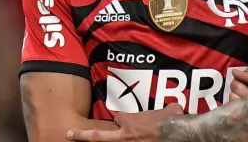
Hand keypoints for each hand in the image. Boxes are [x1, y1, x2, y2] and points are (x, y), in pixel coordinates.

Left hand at [66, 104, 183, 141]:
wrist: (177, 133)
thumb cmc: (174, 120)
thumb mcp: (170, 109)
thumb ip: (165, 109)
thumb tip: (173, 108)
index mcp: (130, 121)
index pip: (119, 118)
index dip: (122, 120)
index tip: (125, 121)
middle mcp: (125, 135)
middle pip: (99, 136)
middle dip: (82, 136)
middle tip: (69, 134)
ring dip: (102, 141)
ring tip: (82, 141)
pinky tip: (134, 140)